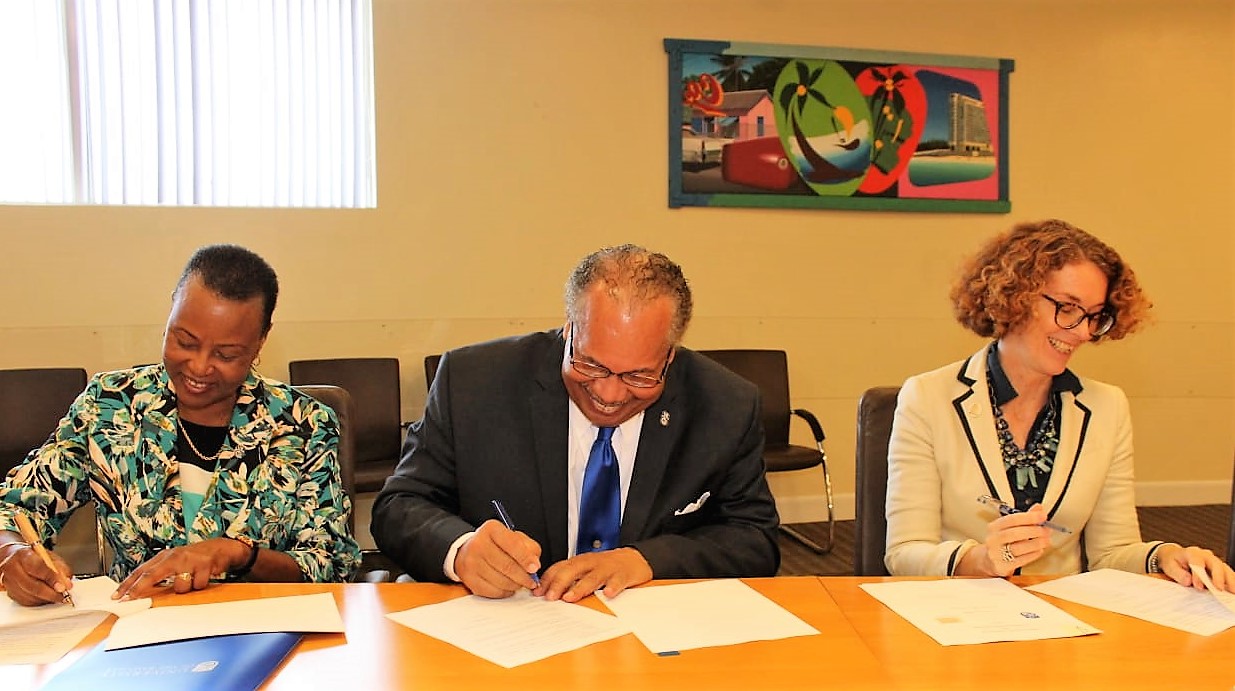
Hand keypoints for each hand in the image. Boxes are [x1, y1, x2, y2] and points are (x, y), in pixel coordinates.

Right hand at [0, 544, 73, 605]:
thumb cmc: (33, 557)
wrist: (14, 559)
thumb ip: (60, 568)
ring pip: (30, 596)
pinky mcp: (10, 593)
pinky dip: (40, 601)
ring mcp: (10, 582)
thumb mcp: (50, 556)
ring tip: (57, 596)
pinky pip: (27, 602)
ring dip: (46, 599)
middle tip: (64, 596)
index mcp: (24, 555)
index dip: (52, 579)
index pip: (39, 568)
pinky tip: (46, 597)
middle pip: (33, 586)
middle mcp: (13, 569)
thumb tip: (67, 583)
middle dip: (51, 594)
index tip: (64, 587)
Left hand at [112, 538, 244, 600]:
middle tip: (129, 599)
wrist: (220, 548)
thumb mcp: (174, 562)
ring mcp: (189, 560)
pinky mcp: (204, 565)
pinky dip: (200, 585)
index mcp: (164, 556)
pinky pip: (198, 585)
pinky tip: (203, 577)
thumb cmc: (194, 558)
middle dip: (138, 588)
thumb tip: (141, 592)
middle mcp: (175, 556)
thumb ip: (160, 574)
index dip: (127, 584)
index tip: (117, 596)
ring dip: (185, 589)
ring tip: (191, 581)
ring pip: (179, 586)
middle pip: (152, 574)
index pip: (141, 570)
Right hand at [454, 520, 541, 598]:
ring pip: (501, 581)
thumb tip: (534, 564)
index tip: (535, 568)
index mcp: (492, 530)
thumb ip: (528, 547)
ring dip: (515, 585)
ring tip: (520, 583)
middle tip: (532, 581)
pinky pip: (492, 591)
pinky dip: (504, 592)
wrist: (468, 550)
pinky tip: (507, 586)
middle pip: (507, 566)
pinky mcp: (469, 579)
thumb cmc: (495, 544)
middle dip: (524, 577)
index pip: (512, 544)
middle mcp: (478, 544)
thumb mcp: (513, 537)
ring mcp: (471, 562)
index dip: (526, 558)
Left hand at [536, 547, 651, 602]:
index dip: (547, 580)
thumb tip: (547, 594)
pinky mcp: (623, 574)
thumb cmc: (606, 567)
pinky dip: (613, 587)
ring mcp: (607, 569)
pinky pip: (617, 581)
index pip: (559, 568)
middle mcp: (591, 563)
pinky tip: (608, 594)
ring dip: (580, 587)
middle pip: (572, 571)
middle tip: (551, 597)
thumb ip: (569, 579)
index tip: (537, 593)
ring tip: (570, 597)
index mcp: (580, 562)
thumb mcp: (585, 570)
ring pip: (592, 577)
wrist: (633, 560)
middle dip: (559, 584)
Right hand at [958, 503, 1051, 576]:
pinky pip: (1021, 560)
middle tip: (1046, 530)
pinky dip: (1033, 554)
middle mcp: (993, 539)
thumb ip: (1025, 518)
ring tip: (1045, 540)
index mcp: (995, 527)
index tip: (1042, 516)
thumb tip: (1038, 508)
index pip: (1011, 519)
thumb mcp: (1010, 528)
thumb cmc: (1002, 542)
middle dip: (1034, 531)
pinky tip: (1039, 550)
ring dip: (1036, 543)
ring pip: (1018, 548)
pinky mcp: (1003, 566)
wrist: (989, 560)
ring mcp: (996, 553)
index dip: (1028, 517)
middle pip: (1014, 533)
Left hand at [1155, 544, 1234, 591]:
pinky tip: (1232, 590)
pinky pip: (1226, 573)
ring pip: (1224, 568)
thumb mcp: (1169, 566)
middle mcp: (1205, 555)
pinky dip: (1231, 581)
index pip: (1197, 562)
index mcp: (1192, 553)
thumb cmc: (1172, 561)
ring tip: (1233, 592)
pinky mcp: (1218, 567)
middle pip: (1215, 563)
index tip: (1199, 586)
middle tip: (1220, 589)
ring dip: (1230, 580)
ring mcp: (1213, 560)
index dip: (1198, 575)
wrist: (1174, 556)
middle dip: (1219, 577)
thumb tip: (1188, 581)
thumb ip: (1178, 573)